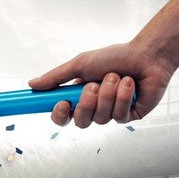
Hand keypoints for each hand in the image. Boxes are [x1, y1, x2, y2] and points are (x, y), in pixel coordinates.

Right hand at [28, 43, 173, 127]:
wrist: (146, 54)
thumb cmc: (114, 57)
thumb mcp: (80, 64)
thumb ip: (56, 77)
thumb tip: (32, 84)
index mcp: (79, 98)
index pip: (62, 116)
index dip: (60, 115)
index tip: (61, 103)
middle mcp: (94, 108)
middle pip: (80, 122)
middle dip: (87, 103)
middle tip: (93, 84)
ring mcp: (111, 114)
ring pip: (101, 118)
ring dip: (108, 94)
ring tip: (116, 76)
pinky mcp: (129, 116)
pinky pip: (119, 115)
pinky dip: (123, 95)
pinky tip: (130, 83)